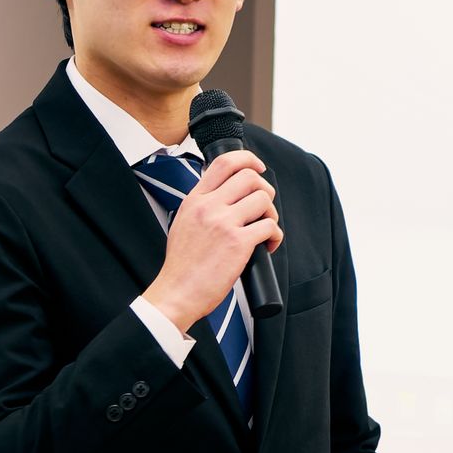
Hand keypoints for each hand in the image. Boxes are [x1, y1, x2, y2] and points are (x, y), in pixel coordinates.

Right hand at [143, 152, 281, 331]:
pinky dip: (275, 236)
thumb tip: (225, 195)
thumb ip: (202, 206)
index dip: (248, 159)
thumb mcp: (183, 223)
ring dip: (271, 213)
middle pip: (250, 177)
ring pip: (263, 199)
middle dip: (264, 190)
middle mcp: (209, 206)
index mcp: (195, 200)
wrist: (177, 292)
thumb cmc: (181, 266)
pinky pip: (269, 226)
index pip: (224, 162)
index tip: (258, 167)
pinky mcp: (238, 243)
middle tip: (262, 208)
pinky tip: (268, 246)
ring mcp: (223, 223)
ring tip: (264, 229)